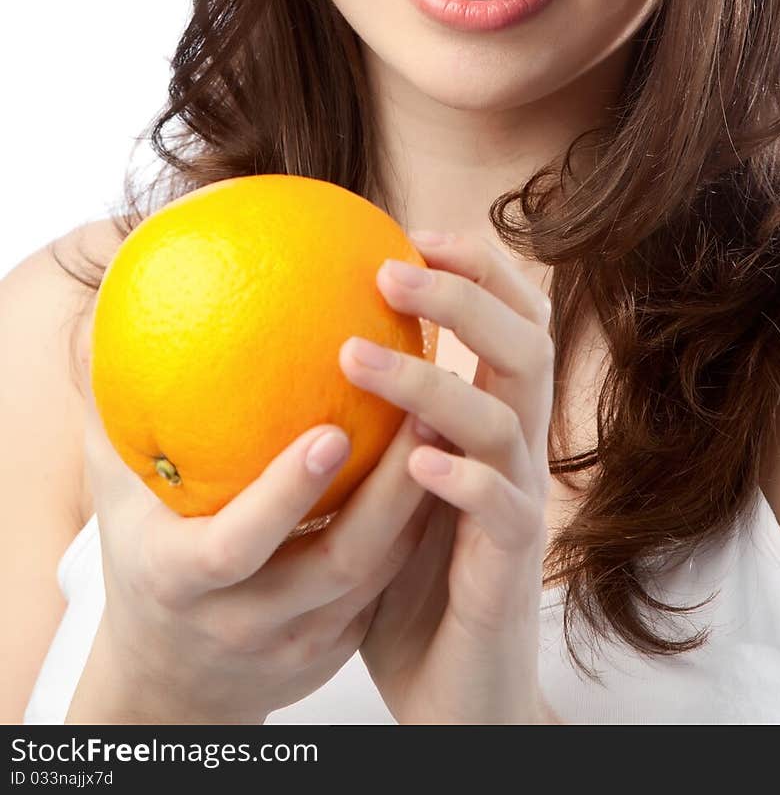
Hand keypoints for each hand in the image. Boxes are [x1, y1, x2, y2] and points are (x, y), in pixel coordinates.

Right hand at [71, 357, 436, 724]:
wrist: (169, 681)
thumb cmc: (142, 558)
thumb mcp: (116, 496)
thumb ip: (116, 418)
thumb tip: (109, 317)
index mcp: (183, 579)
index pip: (237, 546)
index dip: (285, 495)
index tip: (332, 430)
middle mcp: (243, 621)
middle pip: (334, 565)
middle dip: (388, 494)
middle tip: (425, 409)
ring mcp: (298, 644)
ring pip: (376, 578)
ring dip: (420, 506)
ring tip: (450, 424)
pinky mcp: (338, 648)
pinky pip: (388, 588)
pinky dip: (419, 532)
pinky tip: (445, 468)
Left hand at [340, 231, 555, 724]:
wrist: (458, 695)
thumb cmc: (411, 584)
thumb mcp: (384, 488)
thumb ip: (368, 425)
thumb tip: (289, 355)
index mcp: (491, 425)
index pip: (509, 324)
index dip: (479, 270)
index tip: (416, 232)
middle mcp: (516, 454)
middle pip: (525, 348)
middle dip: (468, 297)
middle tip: (395, 268)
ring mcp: (516, 509)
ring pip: (506, 420)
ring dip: (435, 380)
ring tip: (358, 355)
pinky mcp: (508, 571)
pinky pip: (502, 511)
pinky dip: (463, 478)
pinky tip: (417, 461)